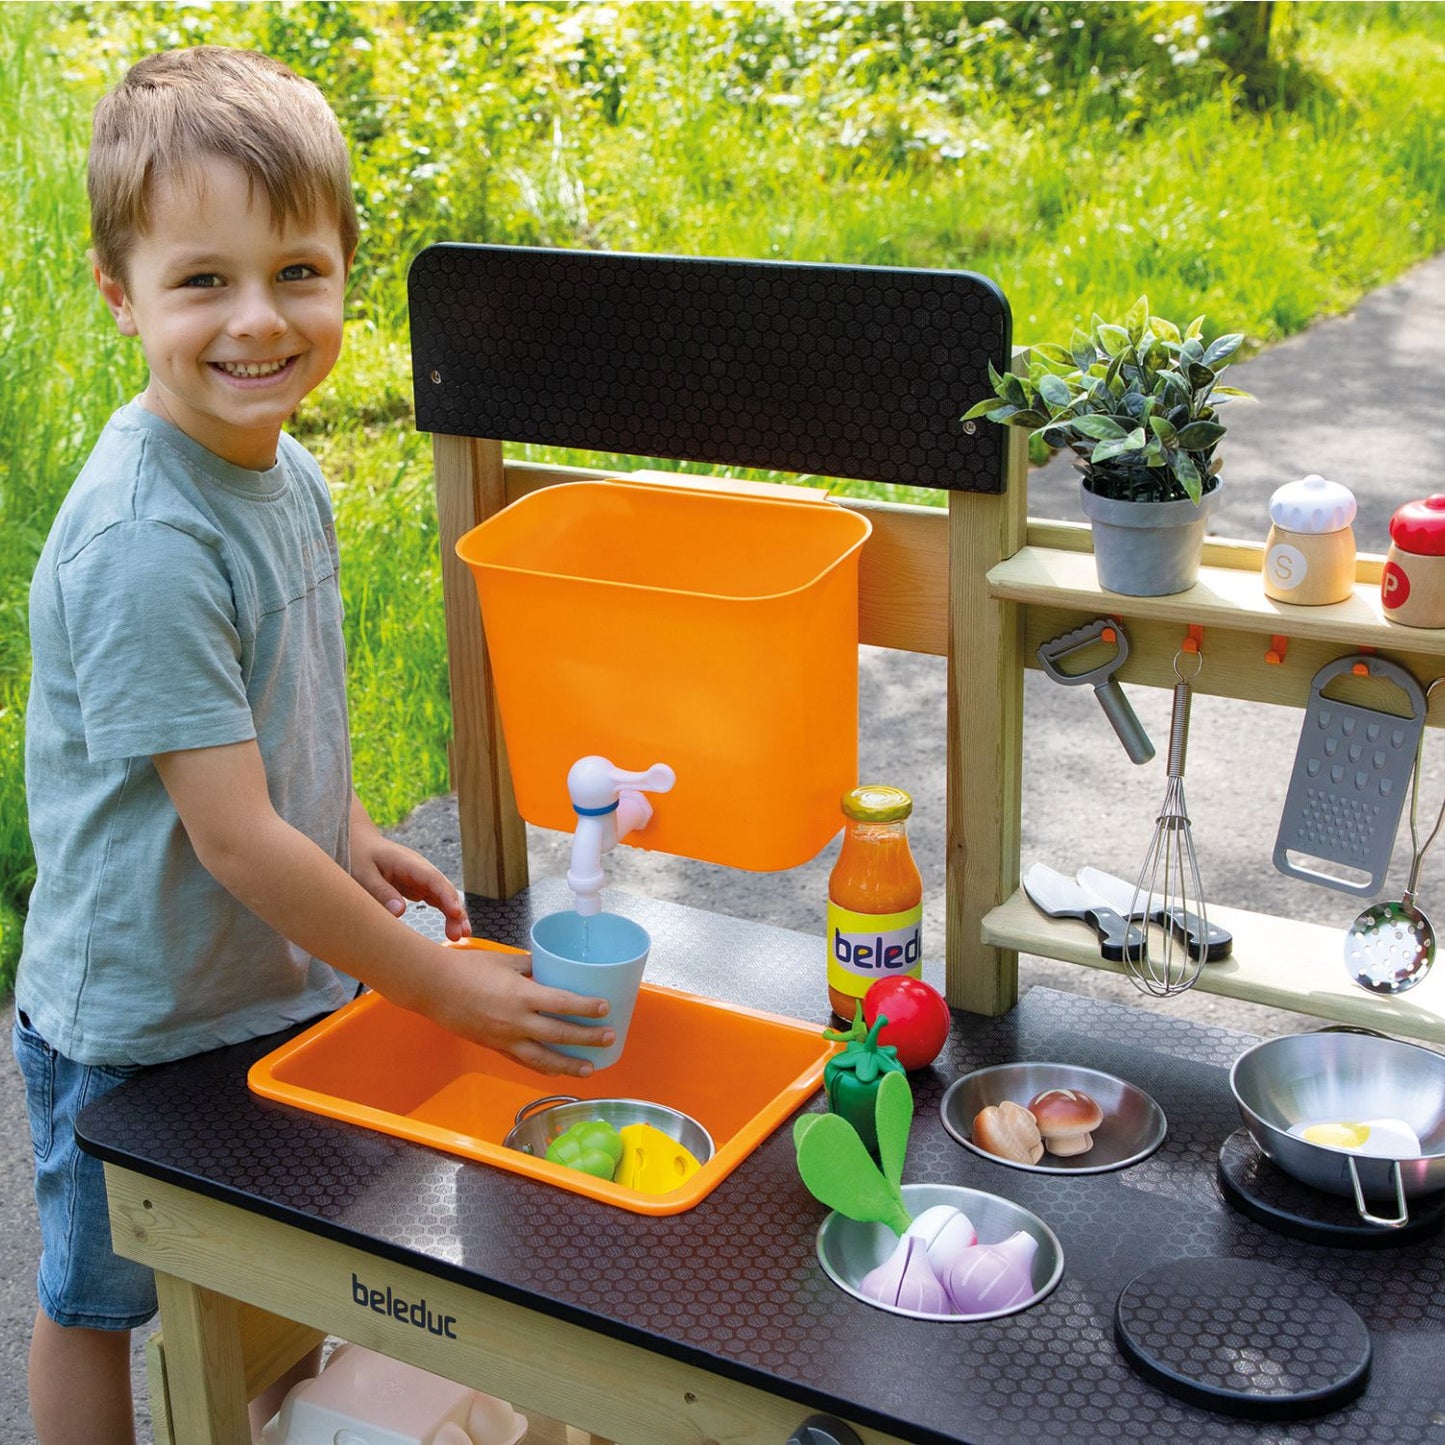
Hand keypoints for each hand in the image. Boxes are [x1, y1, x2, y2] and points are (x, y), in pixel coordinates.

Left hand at [350, 795, 470, 940]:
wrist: (360, 843)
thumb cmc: (359, 856)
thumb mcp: (363, 874)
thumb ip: (381, 892)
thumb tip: (400, 912)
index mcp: (409, 863)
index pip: (433, 879)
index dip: (446, 896)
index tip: (455, 913)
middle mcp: (421, 870)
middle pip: (444, 889)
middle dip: (455, 910)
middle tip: (459, 934)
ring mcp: (422, 878)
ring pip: (444, 896)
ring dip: (455, 914)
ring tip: (461, 936)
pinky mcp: (419, 887)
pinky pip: (438, 900)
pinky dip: (447, 913)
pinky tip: (453, 928)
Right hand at [438, 945, 613, 1077]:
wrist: (433, 989)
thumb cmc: (468, 969)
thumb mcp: (505, 961)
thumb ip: (532, 965)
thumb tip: (553, 966)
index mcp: (521, 996)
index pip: (562, 1003)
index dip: (586, 1007)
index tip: (606, 1008)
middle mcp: (516, 1021)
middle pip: (559, 1034)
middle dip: (587, 1039)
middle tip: (609, 1038)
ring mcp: (505, 1039)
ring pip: (543, 1058)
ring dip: (568, 1065)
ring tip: (590, 1069)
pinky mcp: (495, 1048)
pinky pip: (523, 1061)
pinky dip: (542, 1067)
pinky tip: (555, 1070)